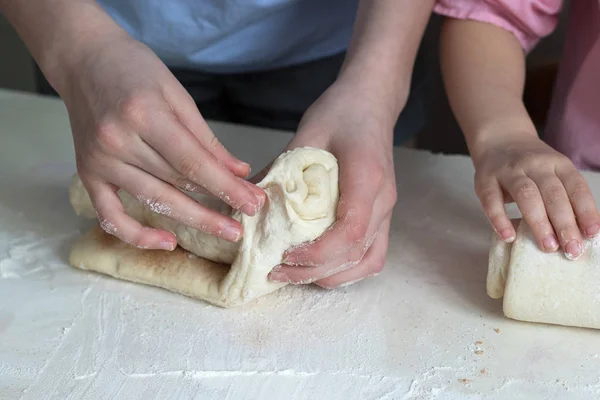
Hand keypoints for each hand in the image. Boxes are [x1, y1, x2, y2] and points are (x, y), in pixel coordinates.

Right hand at [60, 33, 264, 249]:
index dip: (225, 187)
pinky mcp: (87, 174)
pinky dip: (136, 235)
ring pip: (153, 200)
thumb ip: (206, 138)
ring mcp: (99, 161)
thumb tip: (238, 173)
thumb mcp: (177, 95)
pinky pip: (110, 215)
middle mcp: (118, 141)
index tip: (252, 203)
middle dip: (216, 207)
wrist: (83, 59)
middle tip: (244, 226)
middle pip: (176, 184)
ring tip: (225, 232)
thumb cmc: (135, 70)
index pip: (193, 163)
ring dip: (192, 220)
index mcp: (144, 114)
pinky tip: (167, 242)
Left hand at [266, 81, 397, 287]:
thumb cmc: (341, 113)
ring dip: (332, 275)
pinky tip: (321, 267)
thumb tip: (246, 200)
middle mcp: (383, 199)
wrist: (372, 102)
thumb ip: (281, 169)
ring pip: (369, 261)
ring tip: (297, 274)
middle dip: (314, 271)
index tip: (285, 255)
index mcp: (367, 176)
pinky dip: (348, 269)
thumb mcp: (306, 134)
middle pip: (356, 253)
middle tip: (277, 272)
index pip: (349, 231)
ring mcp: (387, 209)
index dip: (317, 253)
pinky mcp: (383, 214)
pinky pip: (373, 254)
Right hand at [472, 134, 599, 258]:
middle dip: (564, 224)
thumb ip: (565, 197)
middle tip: (571, 250)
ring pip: (527, 195)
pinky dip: (500, 219)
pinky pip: (492, 201)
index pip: (576, 187)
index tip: (591, 235)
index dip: (585, 211)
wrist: (499, 140)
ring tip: (548, 247)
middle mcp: (535, 164)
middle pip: (553, 194)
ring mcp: (508, 171)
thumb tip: (580, 233)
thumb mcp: (553, 173)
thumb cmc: (531, 167)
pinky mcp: (485, 180)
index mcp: (558, 164)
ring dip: (539, 223)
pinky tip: (509, 237)